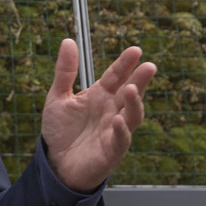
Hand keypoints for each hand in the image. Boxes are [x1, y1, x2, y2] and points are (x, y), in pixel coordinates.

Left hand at [41, 38, 156, 192]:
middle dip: (141, 80)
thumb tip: (68, 40)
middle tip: (149, 66)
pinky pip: (121, 140)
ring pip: (132, 116)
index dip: (125, 64)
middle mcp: (112, 111)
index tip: (135, 50)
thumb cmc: (61, 131)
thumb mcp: (58, 97)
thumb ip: (65, 71)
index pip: (116, 76)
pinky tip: (118, 120)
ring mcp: (114, 131)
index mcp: (100, 95)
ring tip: (133, 89)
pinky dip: (122, 131)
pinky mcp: (111, 152)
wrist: (55, 164)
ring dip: (135, 104)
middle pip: (131, 93)